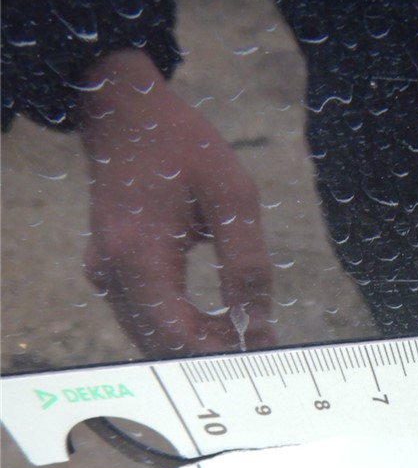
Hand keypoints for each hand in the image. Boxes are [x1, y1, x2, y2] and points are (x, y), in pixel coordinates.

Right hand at [79, 50, 274, 356]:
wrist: (127, 114)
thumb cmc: (183, 147)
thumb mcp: (232, 197)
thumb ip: (246, 265)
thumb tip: (258, 325)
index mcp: (137, 255)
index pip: (176, 336)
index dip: (221, 354)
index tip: (262, 350)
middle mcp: (110, 273)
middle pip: (161, 346)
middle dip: (213, 353)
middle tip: (262, 341)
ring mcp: (104, 274)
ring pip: (152, 338)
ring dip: (200, 343)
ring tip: (247, 327)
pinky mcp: (110, 272)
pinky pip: (147, 319)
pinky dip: (184, 327)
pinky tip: (221, 316)